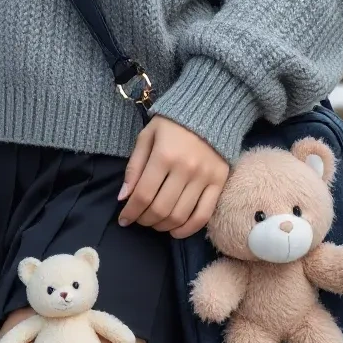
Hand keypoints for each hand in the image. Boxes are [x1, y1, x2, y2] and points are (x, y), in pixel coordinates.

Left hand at [116, 114, 229, 238]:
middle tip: (139, 220)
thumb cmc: (172, 125)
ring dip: (163, 226)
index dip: (130, 212)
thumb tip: (123, 198)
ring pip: (180, 215)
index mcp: (164, 156)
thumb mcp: (146, 137)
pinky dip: (187, 229)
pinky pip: (203, 215)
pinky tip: (175, 231)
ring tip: (155, 223)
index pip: (143, 195)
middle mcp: (185, 169)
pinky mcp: (219, 183)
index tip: (124, 219)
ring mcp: (204, 178)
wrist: (209, 112)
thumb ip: (134, 167)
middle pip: (160, 209)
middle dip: (144, 220)